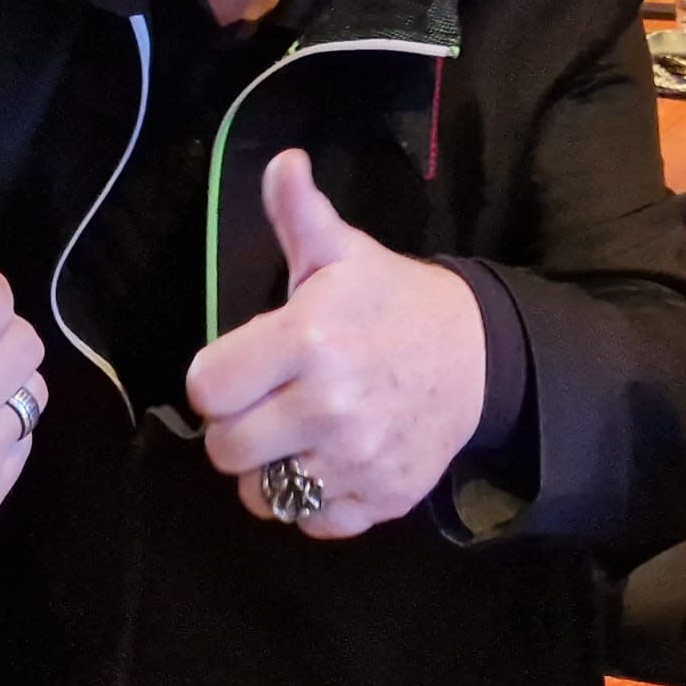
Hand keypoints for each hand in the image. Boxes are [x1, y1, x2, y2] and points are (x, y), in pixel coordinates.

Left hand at [187, 150, 485, 539]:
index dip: (214, 380)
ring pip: (262, 495)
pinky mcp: (379, 500)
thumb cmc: (391, 302)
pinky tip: (326, 461)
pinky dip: (310, 502)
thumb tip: (283, 162)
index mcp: (307, 341)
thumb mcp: (342, 253)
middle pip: (225, 449)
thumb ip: (299, 214)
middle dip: (234, 428)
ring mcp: (356, 460)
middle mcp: (328, 407)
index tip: (238, 368)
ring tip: (291, 435)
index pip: (207, 389)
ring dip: (267, 470)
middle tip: (263, 404)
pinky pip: (310, 522)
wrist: (478, 357)